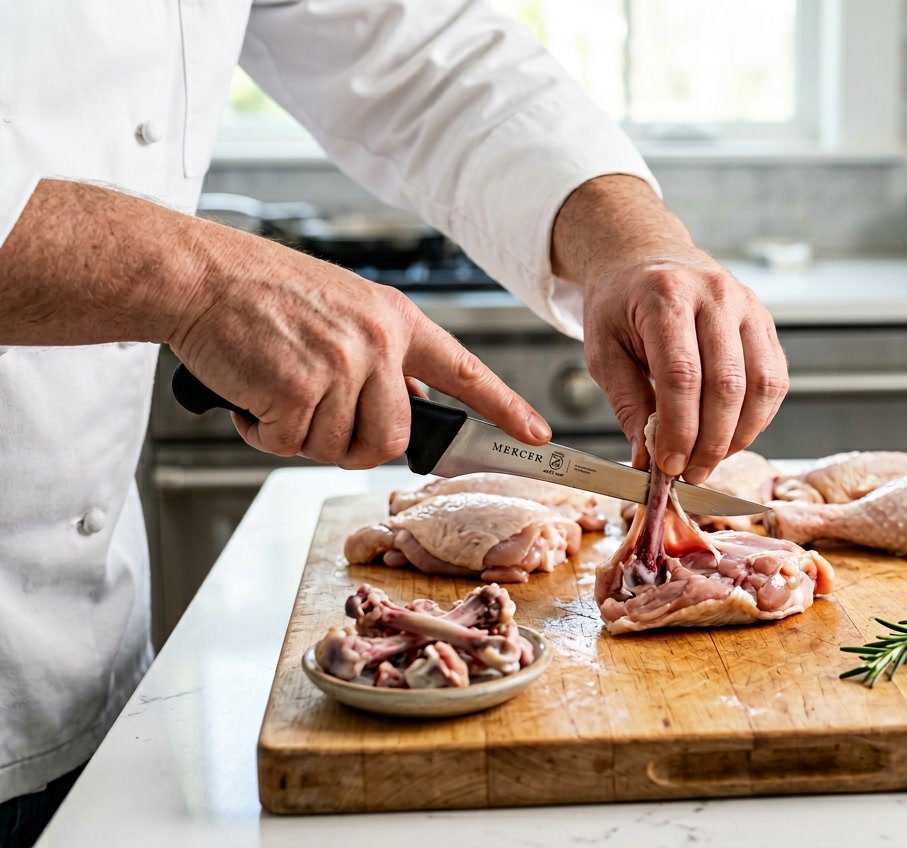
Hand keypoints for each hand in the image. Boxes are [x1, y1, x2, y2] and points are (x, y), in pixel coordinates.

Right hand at [170, 222, 549, 468]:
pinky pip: (290, 446)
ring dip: (299, 436)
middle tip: (314, 422)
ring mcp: (342, 366)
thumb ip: (377, 353)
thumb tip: (401, 403)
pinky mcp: (299, 389)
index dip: (505, 407)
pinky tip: (251, 396)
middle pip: (392, 438)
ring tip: (273, 392)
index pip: (464, 371)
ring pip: (338, 448)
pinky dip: (262, 434)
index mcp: (394, 320)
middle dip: (353, 446)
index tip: (537, 434)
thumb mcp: (341, 309)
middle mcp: (378, 342)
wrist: (200, 276)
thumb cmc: (259, 294)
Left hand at [583, 251, 787, 481]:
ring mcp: (747, 306)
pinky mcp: (765, 322)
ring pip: (761, 385)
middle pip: (727, 384)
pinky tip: (731, 434)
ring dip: (740, 434)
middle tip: (691, 472)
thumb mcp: (603, 351)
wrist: (645, 257)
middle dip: (711, 441)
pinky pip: (774, 380)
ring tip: (711, 459)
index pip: (682, 375)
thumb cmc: (620, 305)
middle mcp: (715, 295)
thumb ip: (628, 405)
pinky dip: (757, 417)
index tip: (669, 464)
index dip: (679, 429)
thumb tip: (648, 459)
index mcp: (666, 297)